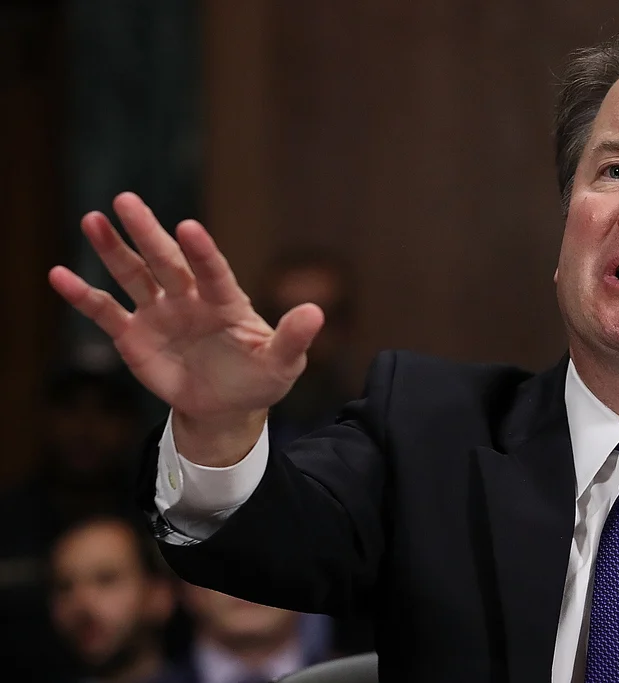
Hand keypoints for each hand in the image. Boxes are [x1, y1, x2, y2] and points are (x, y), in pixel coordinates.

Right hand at [49, 193, 323, 463]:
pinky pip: (106, 312)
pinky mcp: (134, 335)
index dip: (201, 252)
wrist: (227, 406)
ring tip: (92, 219)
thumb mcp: (282, 363)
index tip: (189, 227)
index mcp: (226, 301)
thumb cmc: (259, 379)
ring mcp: (160, 313)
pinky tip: (59, 275)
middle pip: (166, 261)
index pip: (212, 272)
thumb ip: (293, 338)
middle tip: (126, 200)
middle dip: (148, 233)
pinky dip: (84, 296)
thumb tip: (316, 311)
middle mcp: (190, 298)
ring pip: (134, 275)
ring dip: (113, 250)